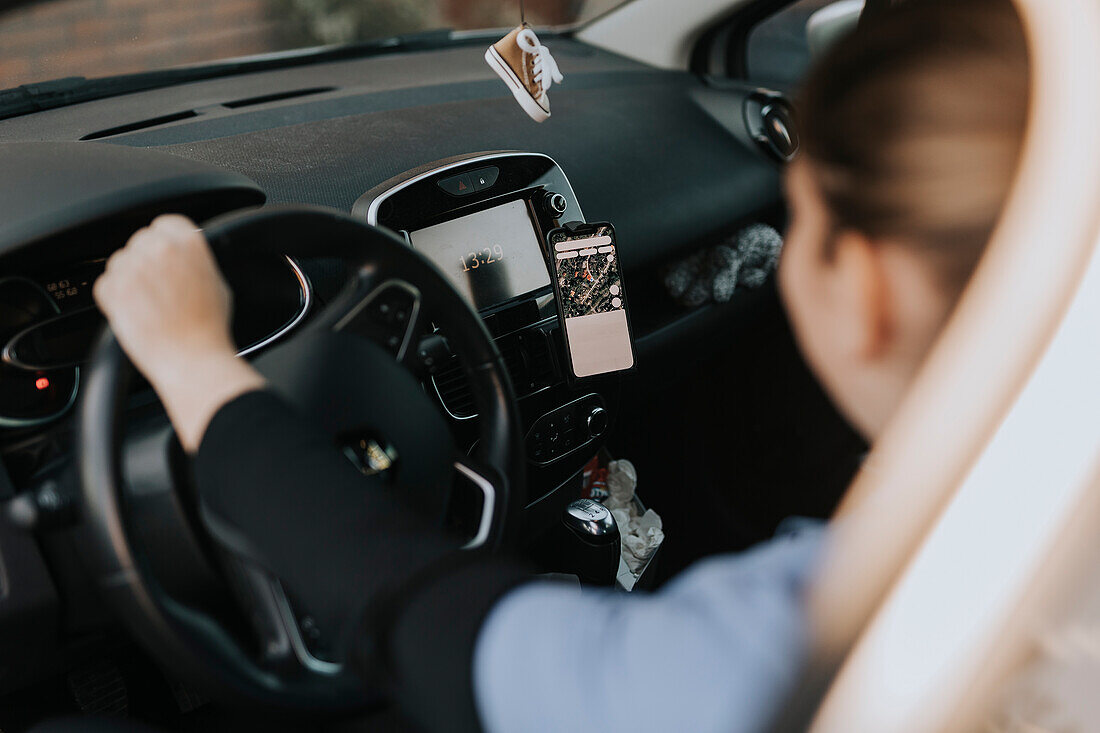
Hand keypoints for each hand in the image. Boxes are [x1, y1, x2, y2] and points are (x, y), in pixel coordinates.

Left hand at [94, 214, 233, 378]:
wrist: (192, 359)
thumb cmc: (209, 328)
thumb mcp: (217, 283)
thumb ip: (197, 262)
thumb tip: (186, 259)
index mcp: (189, 243)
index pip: (165, 223)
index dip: (165, 240)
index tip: (165, 254)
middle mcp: (159, 250)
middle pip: (140, 241)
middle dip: (145, 260)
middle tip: (158, 285)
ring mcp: (133, 268)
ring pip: (120, 261)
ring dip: (129, 278)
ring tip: (149, 303)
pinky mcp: (113, 289)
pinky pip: (106, 284)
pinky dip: (115, 298)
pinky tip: (137, 312)